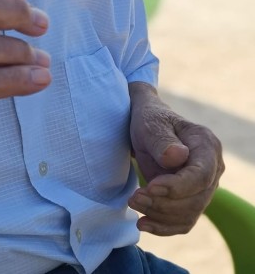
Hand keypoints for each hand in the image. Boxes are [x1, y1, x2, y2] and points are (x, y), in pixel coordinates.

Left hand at [127, 82, 224, 235]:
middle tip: (134, 197)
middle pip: (196, 199)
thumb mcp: (151, 124)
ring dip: (160, 215)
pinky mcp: (192, 199)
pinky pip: (183, 221)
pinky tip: (143, 223)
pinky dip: (164, 226)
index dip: (178, 187)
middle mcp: (213, 168)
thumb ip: (162, 140)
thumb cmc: (150, 120)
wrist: (147, 126)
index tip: (150, 187)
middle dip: (163, 203)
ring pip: (189, 214)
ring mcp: (204, 186)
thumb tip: (179, 157)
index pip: (201, 175)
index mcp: (207, 145)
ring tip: (134, 202)